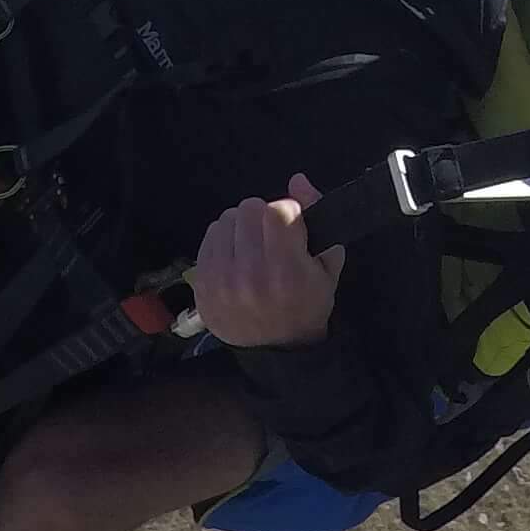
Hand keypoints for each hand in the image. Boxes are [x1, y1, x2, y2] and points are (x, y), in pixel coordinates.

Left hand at [191, 174, 343, 347]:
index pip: (278, 210)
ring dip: (241, 227)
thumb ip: (317, 216)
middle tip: (271, 239)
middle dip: (263, 218)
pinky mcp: (202, 284)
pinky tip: (236, 257)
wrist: (276, 350)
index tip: (291, 227)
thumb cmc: (307, 305)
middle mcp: (250, 275)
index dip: (288, 212)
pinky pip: (209, 237)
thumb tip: (297, 180)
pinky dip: (224, 241)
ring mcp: (221, 281)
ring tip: (252, 248)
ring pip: (226, 219)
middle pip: (249, 209)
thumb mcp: (327, 266)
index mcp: (286, 272)